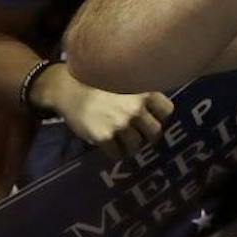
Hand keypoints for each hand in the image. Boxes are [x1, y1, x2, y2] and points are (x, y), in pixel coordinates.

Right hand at [44, 68, 174, 160]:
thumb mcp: (126, 82)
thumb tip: (154, 113)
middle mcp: (136, 109)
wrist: (69, 89)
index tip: (153, 119)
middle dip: (148, 135)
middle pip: (155, 131)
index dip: (160, 117)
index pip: (167, 110)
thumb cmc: (98, 84)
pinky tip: (112, 148)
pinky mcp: (105, 137)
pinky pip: (118, 154)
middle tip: (140, 136)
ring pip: (137, 145)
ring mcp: (121, 124)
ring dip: (132, 147)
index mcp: (144, 92)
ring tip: (125, 144)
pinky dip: (117, 153)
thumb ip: (142, 95)